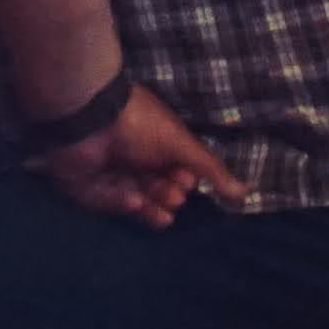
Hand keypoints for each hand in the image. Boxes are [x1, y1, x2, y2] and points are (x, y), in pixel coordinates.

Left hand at [29, 87, 250, 227]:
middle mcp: (130, 158)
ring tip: (163, 213)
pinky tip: (134, 201)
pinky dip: (121, 204)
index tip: (187, 182)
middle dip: (167, 197)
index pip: (170, 173)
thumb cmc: (141, 122)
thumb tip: (245, 193)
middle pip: (153, 190)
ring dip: (150, 208)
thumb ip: (211, 170)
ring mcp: (105, 172)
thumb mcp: (183, 145)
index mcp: (153, 144)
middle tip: (174, 195)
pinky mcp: (83, 185)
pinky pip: (104, 202)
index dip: (181, 182)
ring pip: (131, 201)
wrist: (94, 115)